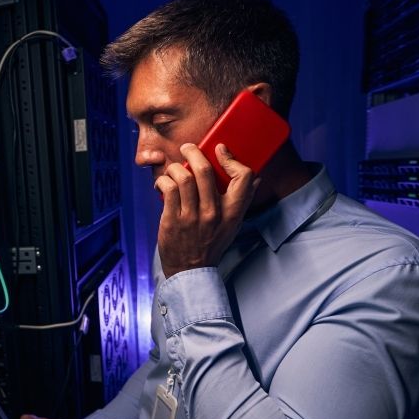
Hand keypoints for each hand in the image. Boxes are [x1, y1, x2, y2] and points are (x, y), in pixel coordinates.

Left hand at [155, 143, 258, 277]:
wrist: (190, 270)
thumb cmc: (211, 243)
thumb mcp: (232, 224)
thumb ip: (242, 201)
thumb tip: (255, 177)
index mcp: (233, 213)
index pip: (243, 178)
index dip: (231, 159)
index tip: (220, 150)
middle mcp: (213, 213)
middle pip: (205, 171)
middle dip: (193, 152)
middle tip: (188, 148)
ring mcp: (192, 217)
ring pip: (183, 177)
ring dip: (176, 167)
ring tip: (174, 169)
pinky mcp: (172, 221)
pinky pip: (168, 189)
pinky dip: (163, 180)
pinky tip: (163, 183)